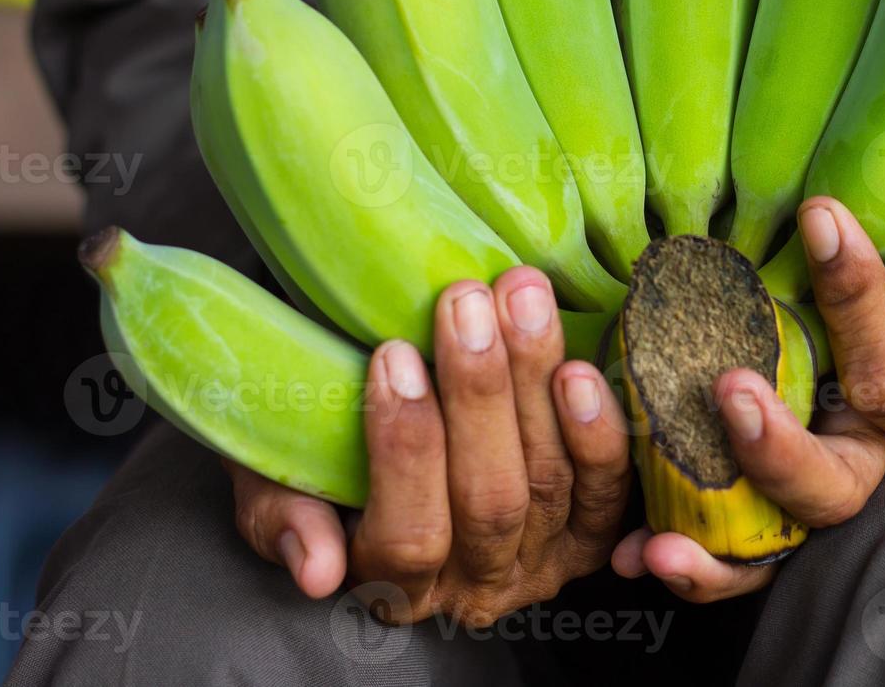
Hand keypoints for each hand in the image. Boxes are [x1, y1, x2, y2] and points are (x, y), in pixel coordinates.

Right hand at [227, 267, 630, 625]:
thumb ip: (283, 519)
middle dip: (479, 394)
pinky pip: (608, 488)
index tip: (391, 353)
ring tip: (520, 299)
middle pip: (490, 500)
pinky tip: (578, 368)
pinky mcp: (594, 528)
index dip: (404, 449)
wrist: (389, 412)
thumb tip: (316, 570)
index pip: (408, 535)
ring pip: (549, 479)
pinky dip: (597, 430)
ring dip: (535, 383)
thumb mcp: (276, 480)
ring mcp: (543, 558)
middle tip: (466, 302)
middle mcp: (476, 584)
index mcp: (395, 584)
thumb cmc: (324, 448)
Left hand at [612, 196, 884, 601]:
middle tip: (732, 389)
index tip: (822, 214)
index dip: (861, 299)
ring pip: (771, 530)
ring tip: (656, 540)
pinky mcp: (756, 478)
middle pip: (831, 483)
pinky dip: (682, 556)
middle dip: (779, 453)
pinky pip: (725, 537)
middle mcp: (868, 451)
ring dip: (715, 544)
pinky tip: (625, 555)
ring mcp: (811, 467)